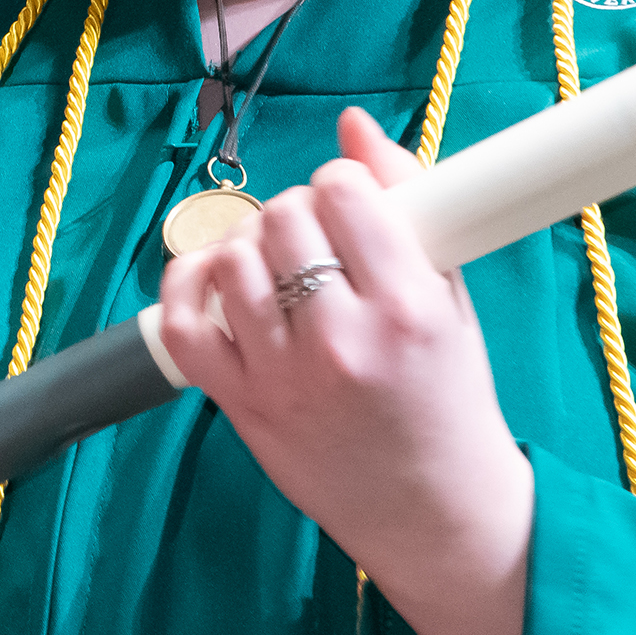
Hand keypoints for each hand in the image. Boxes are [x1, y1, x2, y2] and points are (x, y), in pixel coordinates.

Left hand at [151, 107, 534, 634]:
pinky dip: (188, 285)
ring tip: (280, 265)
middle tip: (318, 240)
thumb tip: (353, 122)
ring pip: (234, 260)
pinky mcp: (241, 405)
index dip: (343, 184)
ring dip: (251, 245)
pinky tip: (215, 278)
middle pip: (284, 218)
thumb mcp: (450, 301)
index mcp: (409, 309)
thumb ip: (407, 207)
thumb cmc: (449, 399)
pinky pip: (185, 323)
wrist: (433, 512)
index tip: (352, 203)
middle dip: (299, 212)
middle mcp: (343, 341)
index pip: (344, 191)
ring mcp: (284, 376)